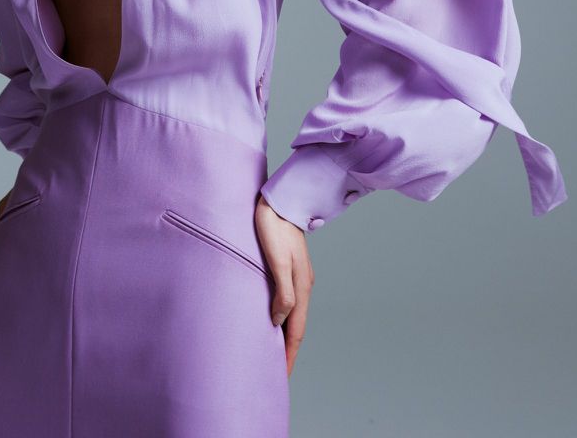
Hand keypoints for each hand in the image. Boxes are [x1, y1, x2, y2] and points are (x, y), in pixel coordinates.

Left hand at [254, 194, 314, 377]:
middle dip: (289, 350)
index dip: (289, 354)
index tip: (282, 376)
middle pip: (297, 325)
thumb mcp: (277, 259)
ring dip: (285, 334)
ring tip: (274, 351)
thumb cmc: (274, 226)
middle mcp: (303, 283)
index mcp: (302, 285)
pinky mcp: (290, 267)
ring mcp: (298, 276)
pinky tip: (273, 318)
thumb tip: (279, 320)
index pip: (296, 330)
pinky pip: (288, 300)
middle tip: (278, 372)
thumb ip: (282, 290)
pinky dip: (282, 316)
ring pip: (293, 313)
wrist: (280, 200)